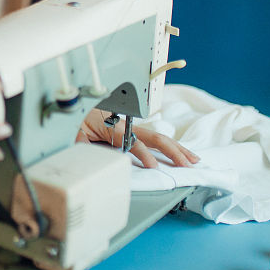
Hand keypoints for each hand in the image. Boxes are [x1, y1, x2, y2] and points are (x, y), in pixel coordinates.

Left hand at [76, 109, 199, 168]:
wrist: (81, 102)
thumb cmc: (80, 119)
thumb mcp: (76, 133)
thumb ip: (83, 145)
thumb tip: (90, 156)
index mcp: (115, 127)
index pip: (134, 141)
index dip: (144, 154)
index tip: (153, 167)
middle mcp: (129, 126)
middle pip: (155, 138)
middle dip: (172, 151)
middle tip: (185, 165)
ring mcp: (135, 127)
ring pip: (160, 137)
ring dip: (178, 149)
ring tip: (193, 159)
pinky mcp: (136, 130)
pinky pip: (157, 138)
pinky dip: (172, 145)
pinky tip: (182, 153)